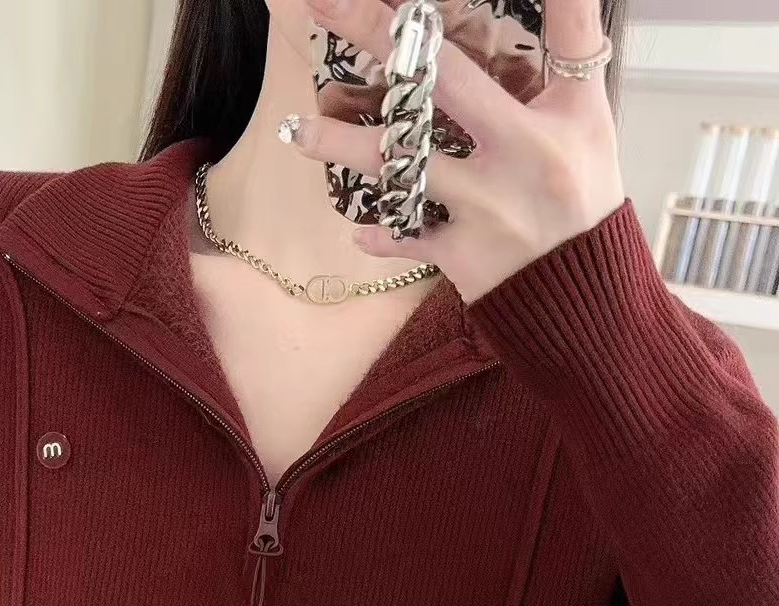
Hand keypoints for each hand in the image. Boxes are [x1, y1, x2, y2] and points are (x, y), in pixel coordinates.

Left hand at [294, 0, 625, 303]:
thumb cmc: (586, 196)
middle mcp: (520, 156)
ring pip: (400, 165)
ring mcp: (485, 209)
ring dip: (340, 146)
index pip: (564, 31)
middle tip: (326, 3)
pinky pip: (407, 239)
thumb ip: (569, 56)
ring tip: (294, 131)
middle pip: (444, 83)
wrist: (587, 297)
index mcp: (561, 117)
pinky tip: (357, 231)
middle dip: (381, 35)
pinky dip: (381, 236)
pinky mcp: (463, 256)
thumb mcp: (590, 121)